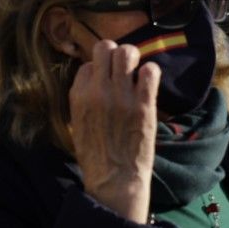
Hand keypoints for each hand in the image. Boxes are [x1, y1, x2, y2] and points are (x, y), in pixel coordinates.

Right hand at [68, 39, 158, 225]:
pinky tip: (148, 84)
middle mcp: (98, 91)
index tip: (105, 83)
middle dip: (115, 54)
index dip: (97, 71)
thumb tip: (94, 79)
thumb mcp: (77, 124)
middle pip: (105, 48)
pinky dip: (151, 72)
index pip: (87, 65)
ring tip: (136, 72)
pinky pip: (150, 70)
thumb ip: (83, 100)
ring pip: (127, 53)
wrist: (114, 179)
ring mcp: (121, 96)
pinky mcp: (143, 105)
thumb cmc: (95, 155)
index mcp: (78, 96)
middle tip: (123, 68)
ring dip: (133, 59)